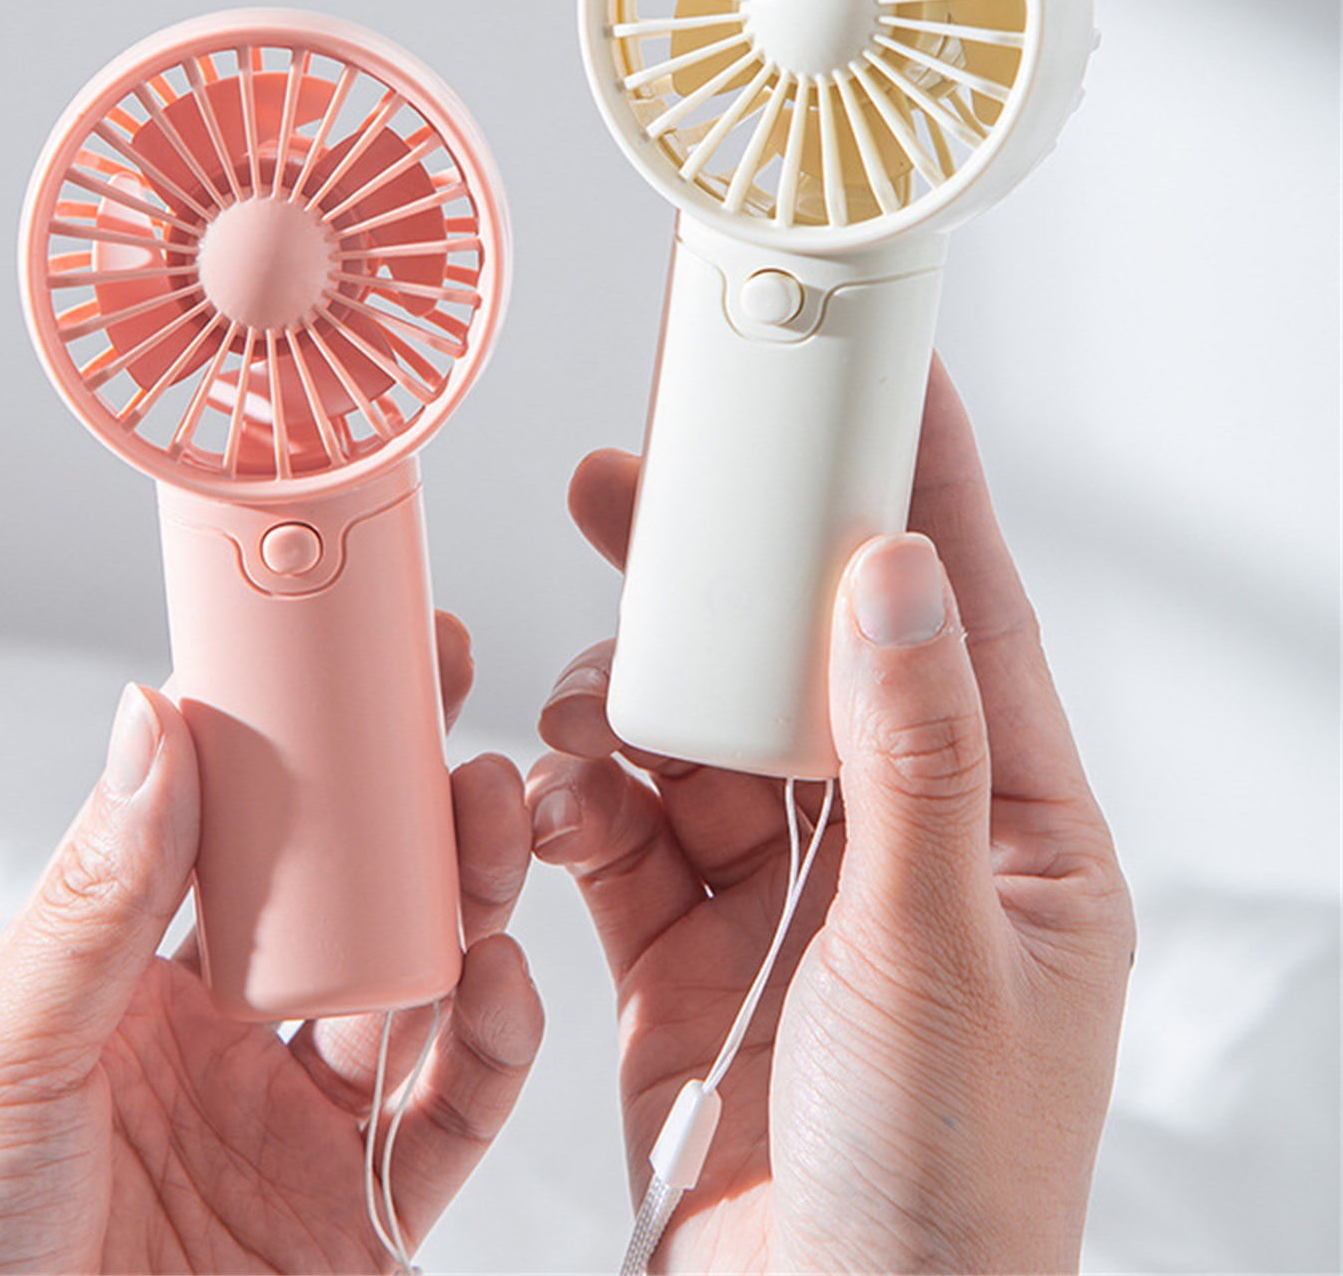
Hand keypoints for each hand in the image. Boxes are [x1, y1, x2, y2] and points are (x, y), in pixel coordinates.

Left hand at [0, 614, 541, 1274]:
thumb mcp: (8, 1057)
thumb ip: (98, 896)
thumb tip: (153, 718)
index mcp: (140, 981)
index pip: (240, 832)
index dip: (300, 739)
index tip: (349, 652)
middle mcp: (236, 1037)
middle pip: (353, 892)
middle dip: (409, 797)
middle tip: (446, 707)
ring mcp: (306, 1120)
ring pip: (424, 978)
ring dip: (470, 890)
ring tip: (491, 812)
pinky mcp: (369, 1212)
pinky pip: (458, 1114)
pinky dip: (499, 1042)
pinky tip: (501, 976)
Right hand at [527, 360, 1133, 1273]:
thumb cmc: (933, 1189)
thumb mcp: (932, 958)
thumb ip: (908, 760)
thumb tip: (899, 576)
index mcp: (1005, 830)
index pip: (965, 616)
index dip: (923, 487)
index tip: (881, 376)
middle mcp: (894, 841)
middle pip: (798, 657)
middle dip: (720, 578)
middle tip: (630, 488)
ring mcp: (784, 889)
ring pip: (694, 734)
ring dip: (628, 701)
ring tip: (584, 701)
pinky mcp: (685, 942)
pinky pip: (624, 826)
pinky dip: (582, 801)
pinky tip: (559, 804)